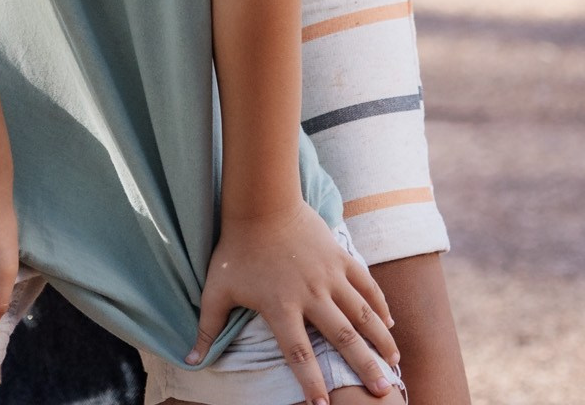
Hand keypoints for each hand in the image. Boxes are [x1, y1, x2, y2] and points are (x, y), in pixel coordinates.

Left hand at [189, 201, 398, 402]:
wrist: (261, 200)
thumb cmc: (237, 247)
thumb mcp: (217, 288)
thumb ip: (206, 326)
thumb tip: (190, 360)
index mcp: (281, 307)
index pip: (298, 353)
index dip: (311, 381)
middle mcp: (310, 294)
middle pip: (342, 337)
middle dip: (363, 366)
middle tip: (381, 392)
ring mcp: (328, 274)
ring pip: (361, 312)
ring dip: (380, 338)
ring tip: (394, 363)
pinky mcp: (339, 255)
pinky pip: (365, 283)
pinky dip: (379, 303)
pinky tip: (390, 322)